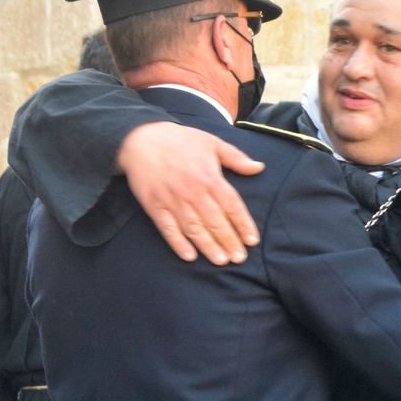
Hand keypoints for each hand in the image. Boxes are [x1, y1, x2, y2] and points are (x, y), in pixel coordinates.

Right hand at [117, 122, 264, 265]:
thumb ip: (236, 157)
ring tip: (221, 261)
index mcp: (210, 178)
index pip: (232, 206)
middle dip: (229, 241)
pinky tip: (189, 256)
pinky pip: (168, 229)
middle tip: (240, 258)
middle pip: (215, 222)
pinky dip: (178, 244)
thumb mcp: (212, 142)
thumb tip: (259, 167)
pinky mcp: (155, 207)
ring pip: (194, 229)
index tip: (252, 240)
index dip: (243, 225)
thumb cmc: (180, 141)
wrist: (142, 139)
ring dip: (208, 247)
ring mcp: (173, 201)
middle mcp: (193, 192)